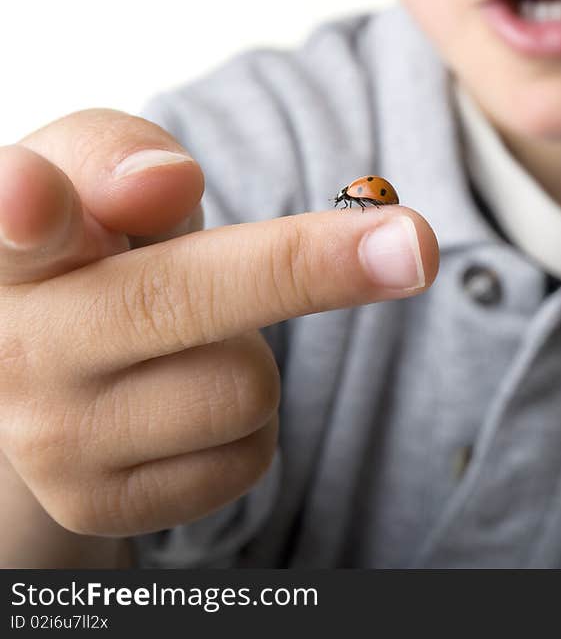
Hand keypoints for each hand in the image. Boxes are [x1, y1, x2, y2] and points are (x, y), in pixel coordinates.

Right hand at [0, 110, 438, 552]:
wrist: (60, 374)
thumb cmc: (98, 257)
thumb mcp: (98, 186)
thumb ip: (117, 156)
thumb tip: (165, 182)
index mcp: (7, 245)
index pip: (15, 215)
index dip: (29, 205)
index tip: (43, 194)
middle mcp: (12, 350)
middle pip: (187, 302)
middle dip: (312, 267)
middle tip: (417, 245)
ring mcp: (52, 441)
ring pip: (245, 389)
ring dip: (251, 357)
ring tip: (191, 346)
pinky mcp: (100, 507)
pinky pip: (248, 456)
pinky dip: (249, 423)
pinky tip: (189, 405)